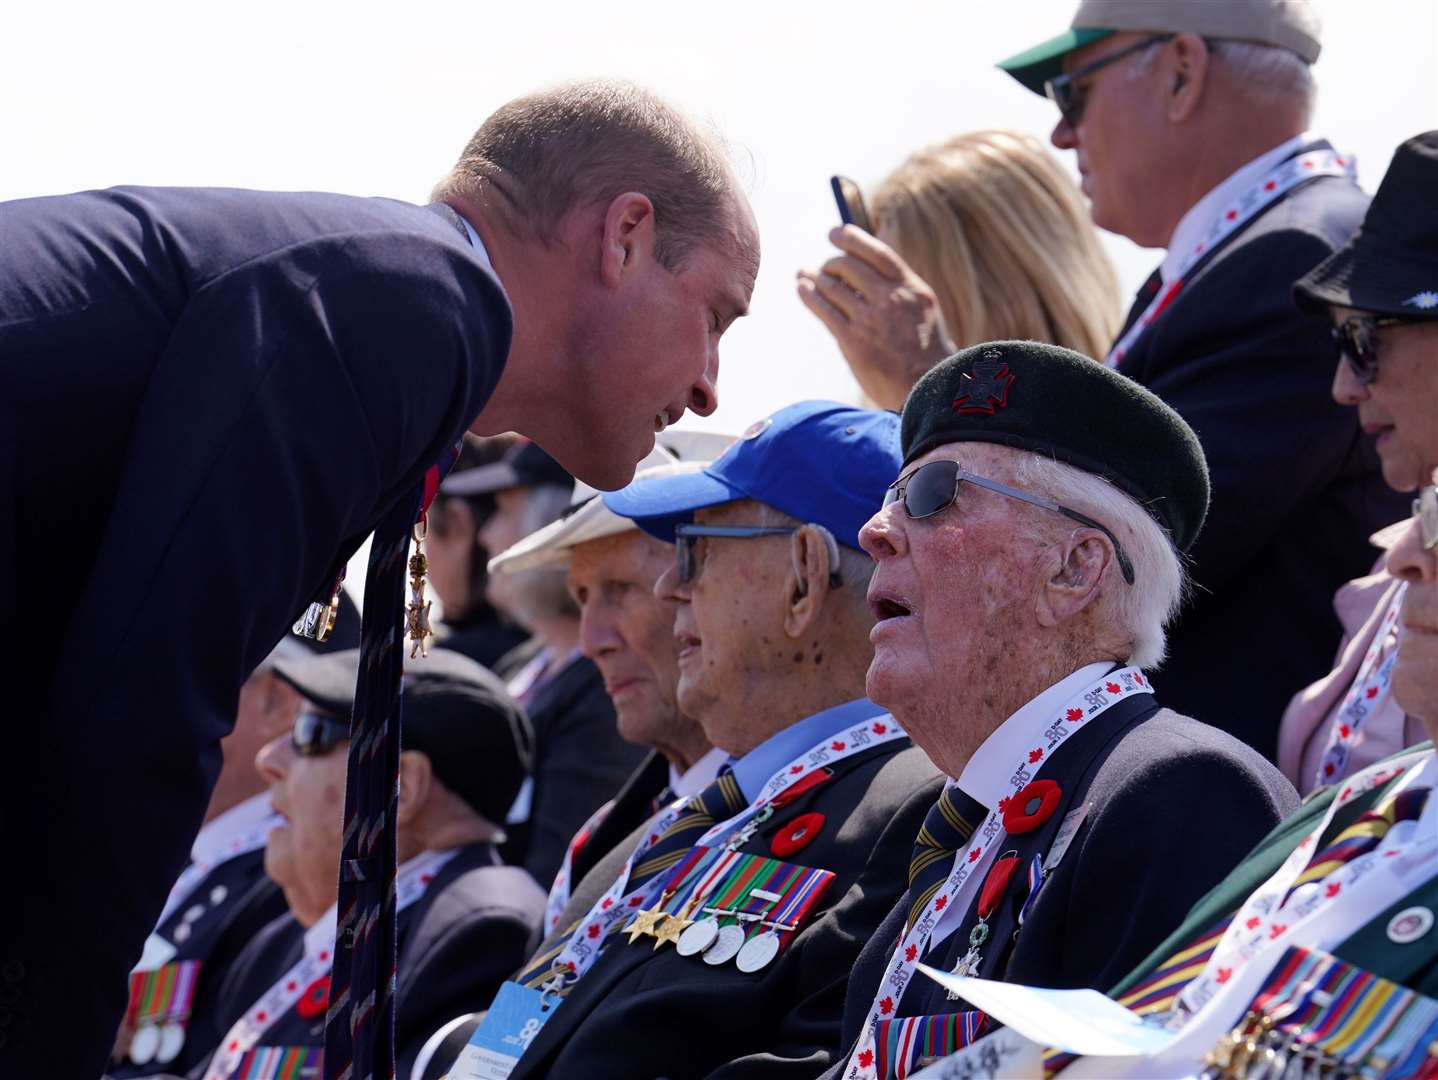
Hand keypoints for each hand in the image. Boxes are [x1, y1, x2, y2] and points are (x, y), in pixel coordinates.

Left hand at [797, 226, 955, 410]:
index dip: (852, 238)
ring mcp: (870, 319)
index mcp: (912, 288)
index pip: (877, 252)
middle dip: (831, 264)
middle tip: (823, 267)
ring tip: (805, 276)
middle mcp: (891, 298)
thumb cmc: (926, 354)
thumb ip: (899, 290)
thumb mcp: (923, 312)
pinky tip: (802, 288)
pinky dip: (808, 294)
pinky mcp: (853, 340)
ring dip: (814, 277)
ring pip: (832, 285)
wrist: (926, 390)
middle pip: (848, 266)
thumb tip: (868, 270)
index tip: (835, 233)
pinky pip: (823, 308)